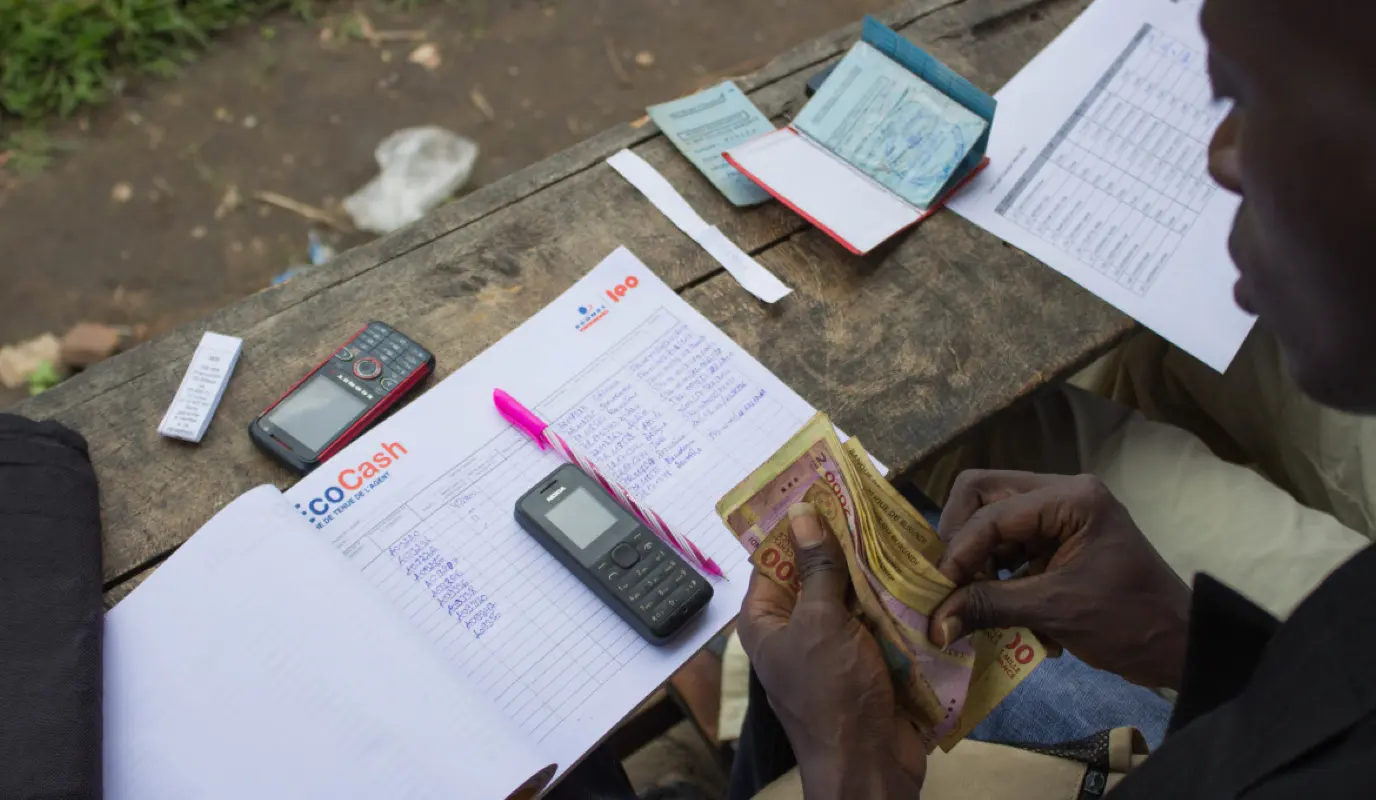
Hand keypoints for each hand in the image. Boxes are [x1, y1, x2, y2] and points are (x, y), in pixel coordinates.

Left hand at [739, 502, 925, 798]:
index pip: (775, 558)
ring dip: (876, 575)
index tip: (823, 487)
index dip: (796, 525)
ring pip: (854, 597)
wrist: (871, 766)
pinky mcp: (868, 663)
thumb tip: (802, 514)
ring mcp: (834, 648)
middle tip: (873, 504)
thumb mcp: (822, 623)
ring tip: (902, 533)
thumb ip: (817, 569)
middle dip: (844, 546)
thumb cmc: (834, 697)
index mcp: (768, 621)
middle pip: (818, 575)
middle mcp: (796, 631)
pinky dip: (896, 605)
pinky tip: (919, 576)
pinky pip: (880, 623)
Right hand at [927, 471, 1191, 689]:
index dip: (959, 551)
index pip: (991, 511)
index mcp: (1071, 497)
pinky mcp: (1057, 542)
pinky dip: (998, 578)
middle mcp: (1062, 493)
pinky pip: (1009, 548)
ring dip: (979, 564)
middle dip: (961, 543)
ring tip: (973, 603)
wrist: (1183, 648)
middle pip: (983, 497)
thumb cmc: (1129, 622)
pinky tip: (1002, 613)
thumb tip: (933, 622)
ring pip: (992, 523)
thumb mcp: (1056, 611)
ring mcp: (1060, 516)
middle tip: (949, 584)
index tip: (937, 591)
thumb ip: (989, 607)